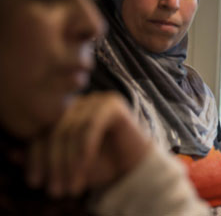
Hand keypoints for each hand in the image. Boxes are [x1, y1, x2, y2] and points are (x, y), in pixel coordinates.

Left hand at [26, 92, 150, 197]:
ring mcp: (96, 100)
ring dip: (70, 163)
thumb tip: (11, 155)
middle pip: (55, 131)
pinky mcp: (112, 104)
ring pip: (72, 132)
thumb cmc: (102, 167)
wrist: (137, 169)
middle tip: (55, 191)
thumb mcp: (67, 166)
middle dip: (53, 165)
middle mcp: (79, 103)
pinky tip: (84, 170)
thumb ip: (41, 158)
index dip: (35, 158)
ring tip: (71, 188)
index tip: (35, 183)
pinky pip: (91, 128)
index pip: (42, 132)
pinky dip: (85, 151)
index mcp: (64, 113)